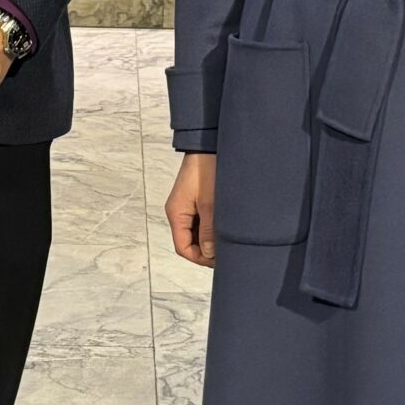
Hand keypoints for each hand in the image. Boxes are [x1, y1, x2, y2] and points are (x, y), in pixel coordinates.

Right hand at [166, 153, 216, 267]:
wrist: (207, 144)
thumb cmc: (207, 169)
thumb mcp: (210, 204)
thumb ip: (208, 230)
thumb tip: (208, 253)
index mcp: (177, 213)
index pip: (183, 247)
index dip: (200, 258)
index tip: (219, 260)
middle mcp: (179, 212)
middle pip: (189, 241)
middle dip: (206, 250)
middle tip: (227, 252)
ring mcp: (187, 206)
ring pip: (196, 232)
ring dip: (210, 238)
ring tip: (228, 239)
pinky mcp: (195, 200)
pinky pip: (200, 221)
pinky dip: (211, 227)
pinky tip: (224, 227)